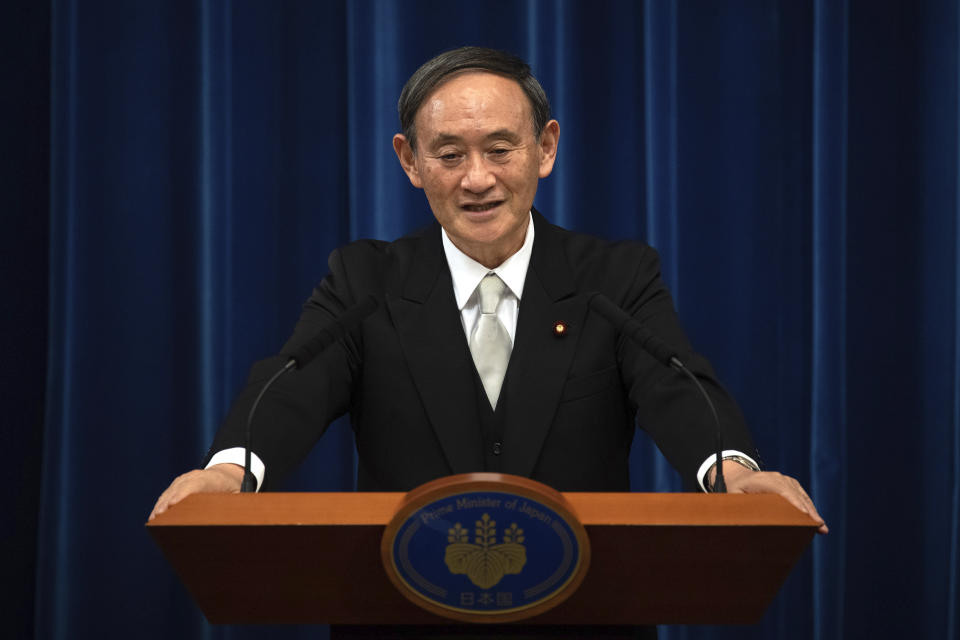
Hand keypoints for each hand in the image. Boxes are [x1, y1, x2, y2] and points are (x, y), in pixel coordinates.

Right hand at [148, 463, 243, 520]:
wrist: (227, 472)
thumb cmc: (233, 487)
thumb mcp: (239, 494)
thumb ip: (234, 504)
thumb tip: (230, 520)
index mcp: (211, 478)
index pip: (195, 485)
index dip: (182, 494)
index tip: (173, 504)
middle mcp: (194, 476)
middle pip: (178, 489)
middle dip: (168, 502)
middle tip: (158, 517)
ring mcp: (184, 479)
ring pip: (170, 491)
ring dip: (161, 505)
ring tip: (154, 520)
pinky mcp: (178, 484)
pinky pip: (168, 493)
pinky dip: (161, 503)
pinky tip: (155, 516)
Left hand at [712, 461, 828, 533]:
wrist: (736, 475)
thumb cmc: (733, 488)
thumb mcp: (732, 497)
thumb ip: (741, 507)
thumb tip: (749, 522)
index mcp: (763, 480)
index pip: (783, 491)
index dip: (795, 503)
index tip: (805, 515)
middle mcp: (777, 478)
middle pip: (796, 494)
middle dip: (808, 511)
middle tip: (820, 527)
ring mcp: (785, 480)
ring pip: (801, 495)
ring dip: (812, 510)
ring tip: (821, 527)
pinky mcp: (789, 484)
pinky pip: (801, 496)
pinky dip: (809, 507)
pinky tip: (815, 520)